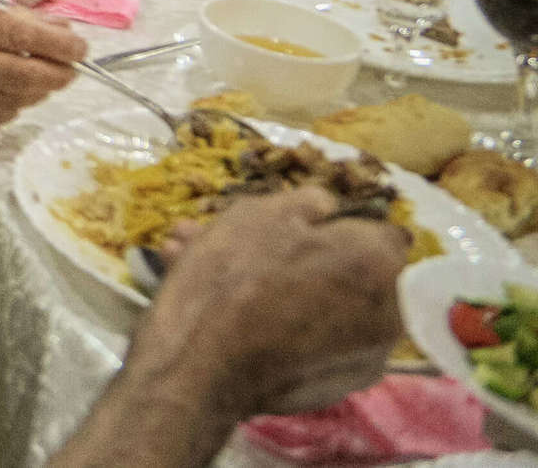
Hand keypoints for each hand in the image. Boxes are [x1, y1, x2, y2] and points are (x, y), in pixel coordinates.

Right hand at [0, 2, 84, 138]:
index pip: (24, 36)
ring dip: (36, 91)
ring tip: (38, 80)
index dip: (61, 44)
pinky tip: (6, 95)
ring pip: (19, 101)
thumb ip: (0, 20)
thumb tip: (52, 30)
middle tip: (69, 68)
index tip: (79, 46)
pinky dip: (10, 106)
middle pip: (30, 76)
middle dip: (60, 73)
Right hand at [136, 187, 406, 418]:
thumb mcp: (261, 213)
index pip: (381, 232)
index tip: (297, 226)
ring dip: (275, 284)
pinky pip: (312, 340)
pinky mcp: (335, 387)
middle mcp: (388, 314)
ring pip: (320, 305)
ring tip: (206, 267)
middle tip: (239, 243)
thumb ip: (310, 201)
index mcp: (378, 264)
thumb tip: (330, 207)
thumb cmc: (233, 277)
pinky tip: (227, 309)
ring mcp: (363, 357)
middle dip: (295, 254)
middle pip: (344, 271)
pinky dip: (279, 322)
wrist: (200, 366)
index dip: (338, 224)